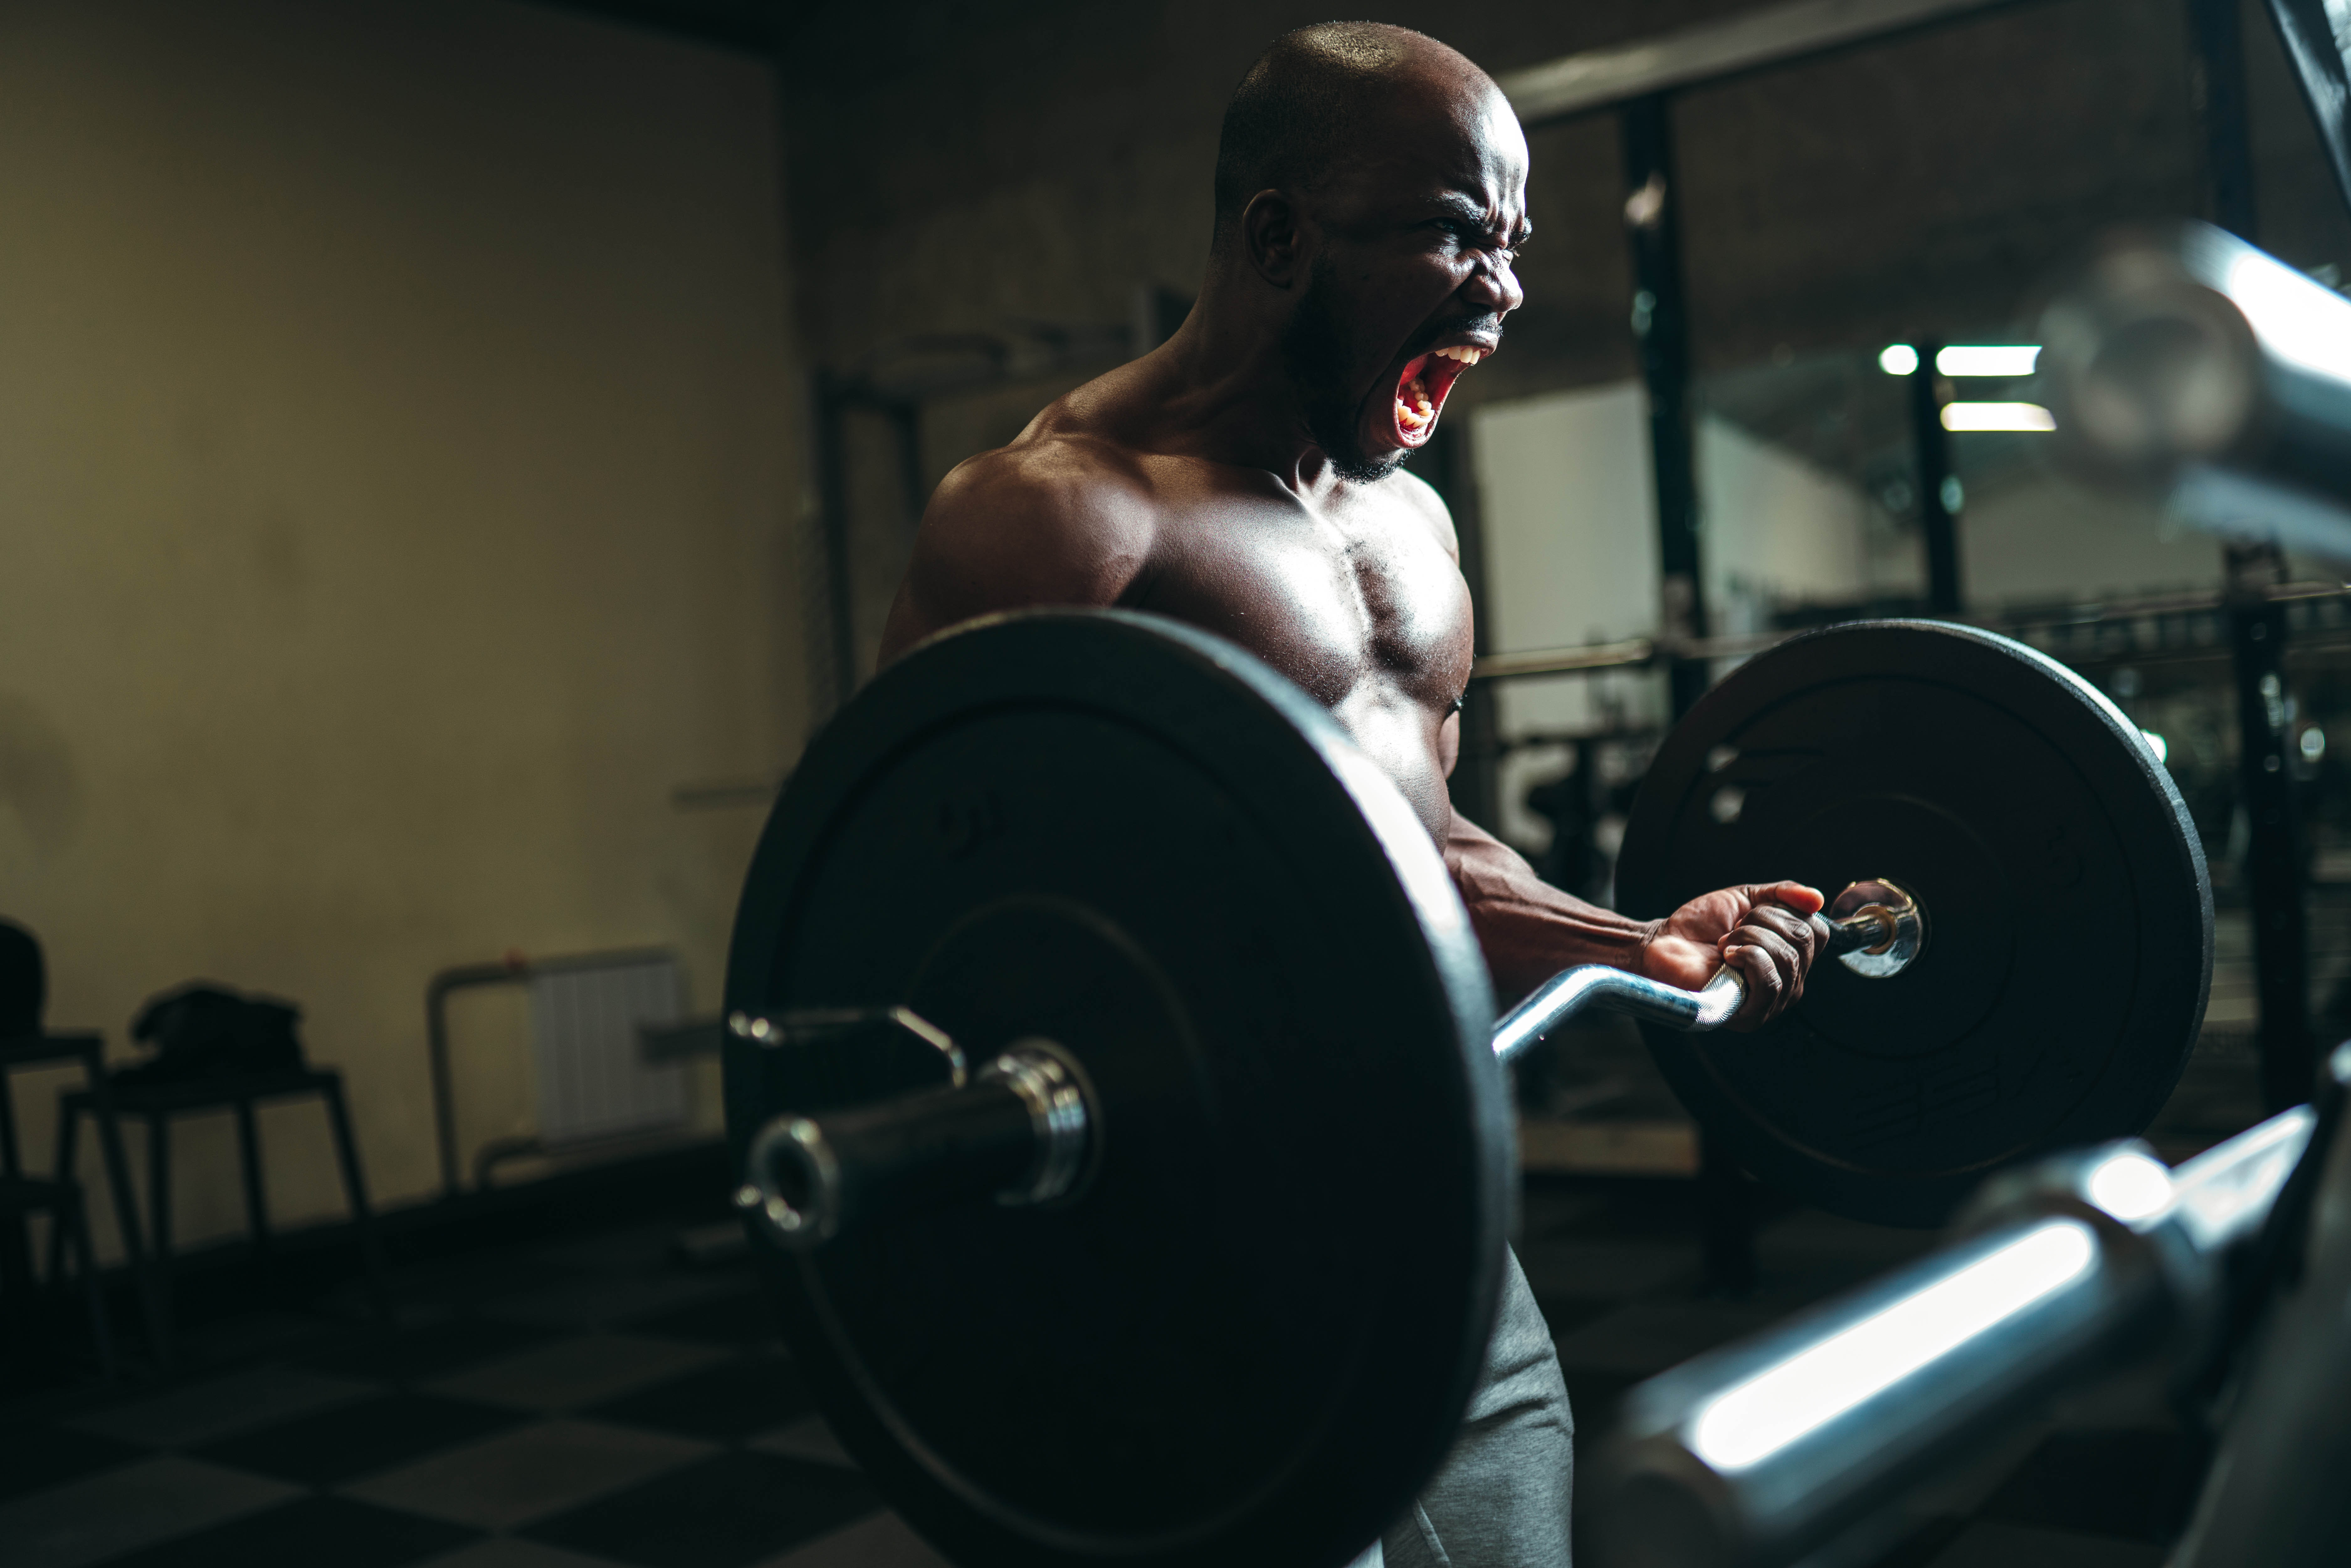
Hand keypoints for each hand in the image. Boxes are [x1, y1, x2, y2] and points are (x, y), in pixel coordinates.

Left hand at [1636, 881, 1826, 1029]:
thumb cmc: (1702, 926)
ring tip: (1726, 943)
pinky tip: (1727, 956)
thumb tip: (1817, 899)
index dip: (1786, 911)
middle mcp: (1788, 982)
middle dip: (1763, 921)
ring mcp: (1770, 1001)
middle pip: (1803, 941)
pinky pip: (1769, 983)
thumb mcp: (1746, 899)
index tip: (1752, 913)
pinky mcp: (1748, 1014)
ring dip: (1750, 938)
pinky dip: (1748, 958)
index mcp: (1790, 957)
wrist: (1662, 942)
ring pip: (1787, 960)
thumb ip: (1783, 894)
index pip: (1817, 932)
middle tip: (1734, 928)